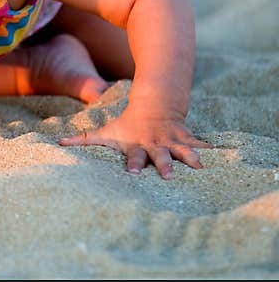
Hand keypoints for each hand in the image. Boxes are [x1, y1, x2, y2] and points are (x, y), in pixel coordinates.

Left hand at [58, 111, 211, 178]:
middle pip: (159, 156)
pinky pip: (200, 144)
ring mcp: (172, 141)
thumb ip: (83, 140)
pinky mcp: (186, 139)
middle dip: (163, 165)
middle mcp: (155, 145)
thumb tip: (59, 144)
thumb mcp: (105, 131)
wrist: (153, 105)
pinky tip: (222, 156)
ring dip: (190, 158)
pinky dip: (210, 150)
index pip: (132, 157)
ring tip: (200, 167)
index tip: (131, 173)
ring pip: (183, 150)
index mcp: (136, 145)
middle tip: (167, 176)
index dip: (132, 164)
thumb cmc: (125, 124)